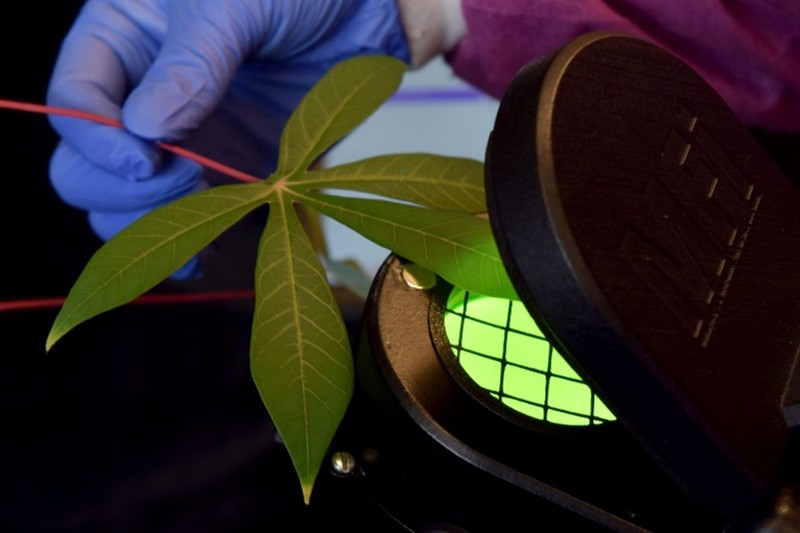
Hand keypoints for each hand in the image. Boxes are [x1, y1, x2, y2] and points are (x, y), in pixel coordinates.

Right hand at [47, 0, 408, 278]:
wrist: (358, 9)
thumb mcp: (234, 5)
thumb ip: (191, 63)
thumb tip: (145, 129)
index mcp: (121, 39)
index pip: (74, 103)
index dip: (97, 141)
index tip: (143, 159)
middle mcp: (140, 96)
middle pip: (86, 167)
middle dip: (125, 189)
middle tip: (186, 177)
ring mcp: (182, 139)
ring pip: (128, 205)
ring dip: (154, 227)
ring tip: (203, 221)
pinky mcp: (224, 169)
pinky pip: (187, 219)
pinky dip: (189, 243)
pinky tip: (207, 251)